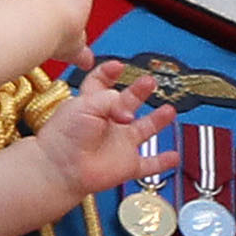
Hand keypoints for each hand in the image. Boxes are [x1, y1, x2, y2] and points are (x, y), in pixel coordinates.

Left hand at [34, 61, 178, 201]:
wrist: (61, 169)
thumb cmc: (64, 137)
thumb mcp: (87, 104)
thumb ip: (112, 100)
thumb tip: (130, 113)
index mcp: (91, 105)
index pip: (101, 83)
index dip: (109, 72)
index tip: (118, 66)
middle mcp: (107, 123)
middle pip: (128, 101)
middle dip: (140, 90)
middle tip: (150, 81)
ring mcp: (118, 144)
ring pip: (144, 129)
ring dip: (158, 120)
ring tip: (169, 110)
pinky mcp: (127, 165)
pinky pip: (149, 165)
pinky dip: (163, 162)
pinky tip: (174, 156)